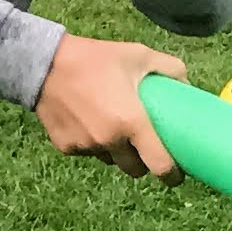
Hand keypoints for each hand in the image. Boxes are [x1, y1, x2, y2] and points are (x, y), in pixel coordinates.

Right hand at [36, 33, 187, 179]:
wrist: (44, 63)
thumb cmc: (96, 58)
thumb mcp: (138, 55)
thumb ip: (170, 68)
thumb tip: (187, 85)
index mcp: (132, 123)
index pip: (159, 164)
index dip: (172, 175)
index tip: (176, 176)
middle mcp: (109, 141)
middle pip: (134, 169)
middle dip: (142, 163)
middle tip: (143, 147)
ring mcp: (85, 146)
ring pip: (109, 159)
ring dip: (115, 152)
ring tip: (112, 129)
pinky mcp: (65, 146)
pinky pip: (86, 152)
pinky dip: (91, 144)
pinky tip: (87, 122)